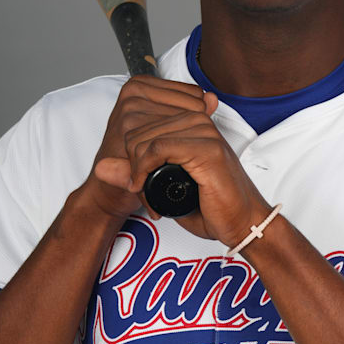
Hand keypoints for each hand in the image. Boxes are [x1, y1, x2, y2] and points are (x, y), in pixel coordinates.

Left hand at [88, 75, 270, 246]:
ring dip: (137, 168)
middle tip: (142, 190)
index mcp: (191, 123)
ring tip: (146, 192)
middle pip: (139, 128)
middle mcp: (198, 121)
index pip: (142, 120)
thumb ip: (135, 172)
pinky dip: (144, 169)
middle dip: (132, 162)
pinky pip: (158, 148)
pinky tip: (146, 185)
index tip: (138, 180)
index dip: (131, 152)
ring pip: (144, 137)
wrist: (243, 223)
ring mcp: (204, 132)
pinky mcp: (207, 149)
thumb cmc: (213, 206)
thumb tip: (100, 165)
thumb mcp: (164, 188)